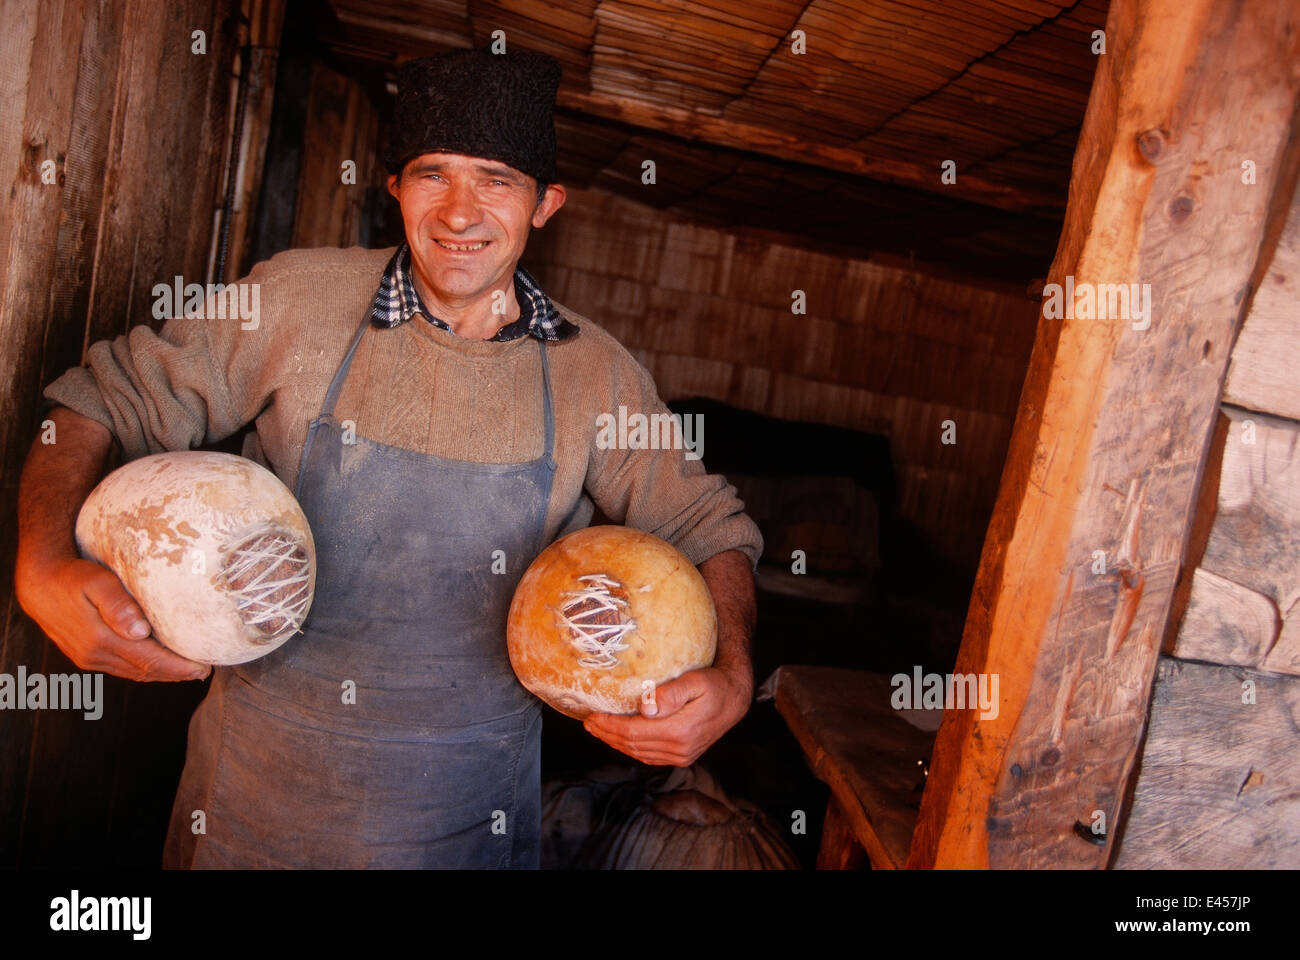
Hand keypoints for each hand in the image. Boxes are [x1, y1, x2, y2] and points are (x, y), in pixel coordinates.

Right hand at [15, 557, 210, 681]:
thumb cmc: (73, 577)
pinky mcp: (86, 657)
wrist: (38, 584)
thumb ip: (118, 605)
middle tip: (205, 669)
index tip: (204, 667)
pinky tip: (160, 665)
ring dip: (162, 674)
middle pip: (144, 671)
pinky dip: (144, 669)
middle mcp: (95, 654)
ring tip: (189, 670)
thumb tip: (141, 631)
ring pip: (133, 673)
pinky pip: (122, 669)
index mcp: (100, 639)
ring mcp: (89, 658)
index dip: (178, 667)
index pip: (148, 660)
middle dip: (176, 673)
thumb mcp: (96, 582)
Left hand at [583, 664, 751, 765]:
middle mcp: (680, 749)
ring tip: (598, 730)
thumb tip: (647, 707)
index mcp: (680, 731)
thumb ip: (671, 693)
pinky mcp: (682, 757)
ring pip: (639, 753)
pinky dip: (631, 748)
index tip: (592, 716)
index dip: (610, 726)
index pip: (634, 732)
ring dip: (616, 743)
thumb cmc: (714, 685)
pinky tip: (619, 738)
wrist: (735, 700)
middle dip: (607, 734)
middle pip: (633, 745)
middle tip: (588, 723)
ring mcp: (681, 756)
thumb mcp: (696, 681)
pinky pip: (649, 756)